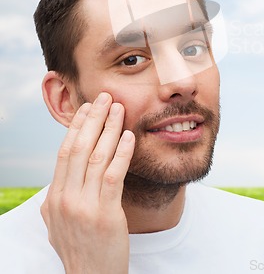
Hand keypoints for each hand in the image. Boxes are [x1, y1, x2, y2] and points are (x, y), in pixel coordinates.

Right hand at [41, 92, 134, 273]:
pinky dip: (122, 152)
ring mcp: (84, 208)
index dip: (77, 127)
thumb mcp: (60, 221)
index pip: (65, 152)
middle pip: (79, 148)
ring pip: (96, 157)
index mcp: (54, 198)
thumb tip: (66, 171)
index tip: (87, 107)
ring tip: (118, 108)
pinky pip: (114, 176)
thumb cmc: (82, 247)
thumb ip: (63, 194)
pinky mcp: (105, 215)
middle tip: (104, 97)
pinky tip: (129, 136)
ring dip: (109, 129)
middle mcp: (65, 200)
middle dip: (93, 119)